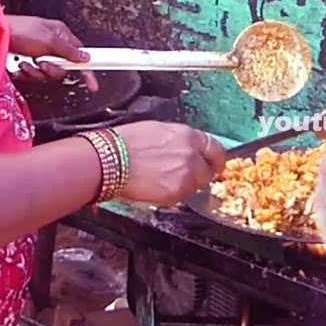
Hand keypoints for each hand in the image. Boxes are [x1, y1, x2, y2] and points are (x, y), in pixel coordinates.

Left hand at [7, 16, 97, 91]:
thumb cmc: (20, 31)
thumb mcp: (48, 40)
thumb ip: (68, 51)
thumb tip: (85, 57)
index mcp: (60, 34)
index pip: (79, 54)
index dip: (86, 69)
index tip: (92, 85)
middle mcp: (51, 44)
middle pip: (62, 68)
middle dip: (51, 70)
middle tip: (42, 65)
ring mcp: (38, 53)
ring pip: (47, 74)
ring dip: (36, 72)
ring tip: (25, 64)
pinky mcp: (26, 61)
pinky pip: (33, 75)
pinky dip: (26, 73)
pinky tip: (18, 67)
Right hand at [110, 121, 226, 206]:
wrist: (110, 160)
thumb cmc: (125, 142)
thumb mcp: (157, 130)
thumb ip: (179, 140)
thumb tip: (187, 148)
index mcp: (187, 135)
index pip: (215, 148)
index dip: (215, 159)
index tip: (214, 164)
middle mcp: (191, 155)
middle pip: (208, 171)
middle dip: (200, 174)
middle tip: (186, 177)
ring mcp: (185, 175)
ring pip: (196, 185)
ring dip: (186, 185)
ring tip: (163, 180)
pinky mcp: (176, 193)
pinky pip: (182, 196)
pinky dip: (174, 194)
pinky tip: (157, 186)